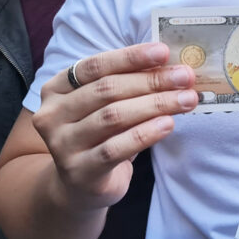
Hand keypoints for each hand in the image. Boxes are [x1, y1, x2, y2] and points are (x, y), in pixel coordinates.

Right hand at [33, 42, 196, 210]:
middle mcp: (53, 113)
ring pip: (113, 117)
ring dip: (155, 105)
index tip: (163, 52)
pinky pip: (115, 148)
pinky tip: (168, 124)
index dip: (131, 57)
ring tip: (185, 100)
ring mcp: (62, 144)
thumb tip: (171, 67)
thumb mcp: (106, 107)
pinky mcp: (79, 171)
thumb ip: (128, 85)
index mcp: (57, 88)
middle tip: (184, 77)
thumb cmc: (100, 137)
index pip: (96, 65)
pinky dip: (145, 134)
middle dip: (151, 81)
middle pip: (107, 90)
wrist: (80, 186)